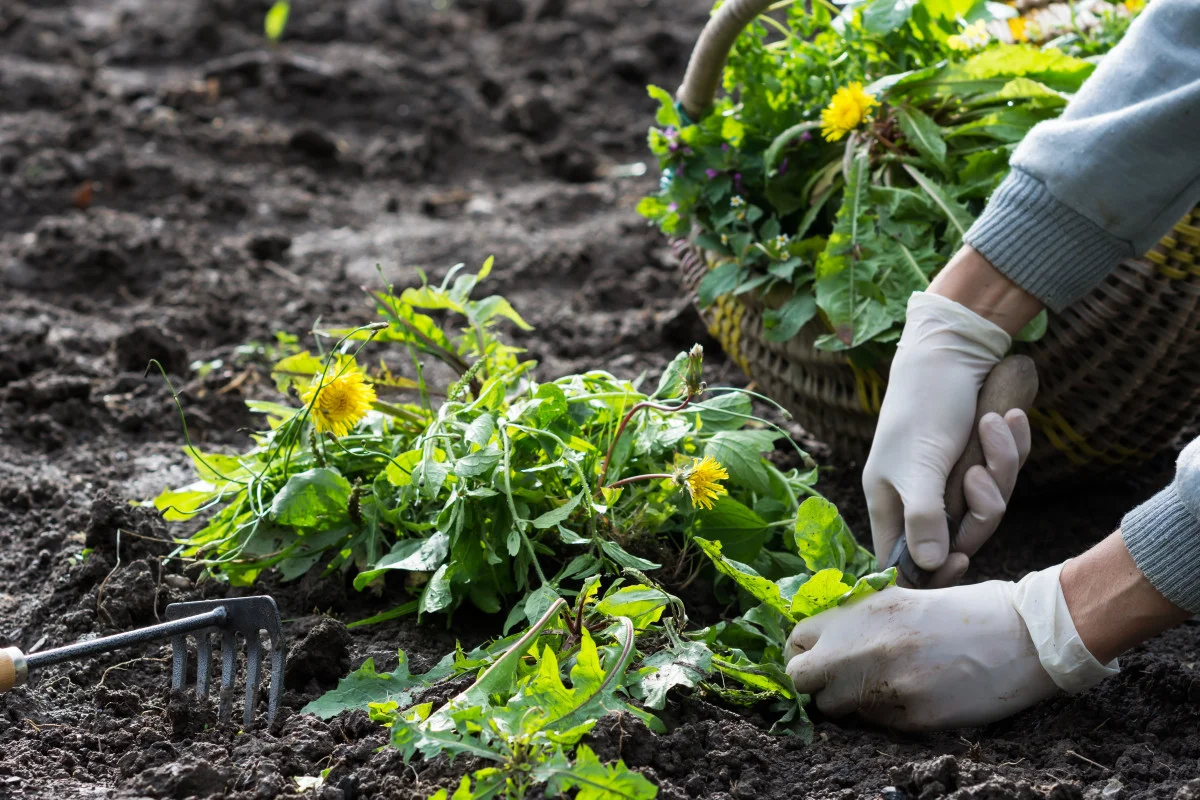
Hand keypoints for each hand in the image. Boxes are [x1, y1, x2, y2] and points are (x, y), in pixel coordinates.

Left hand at [783, 565, 1117, 730]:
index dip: (808, 650)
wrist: (1025, 636)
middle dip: (815, 680)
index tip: (822, 654)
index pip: (796, 639)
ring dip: (850, 701)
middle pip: (801, 678)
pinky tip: (914, 695)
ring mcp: (884, 686)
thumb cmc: (968, 610)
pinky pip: (875, 725)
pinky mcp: (909, 718)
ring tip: (882, 686)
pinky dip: (886, 715)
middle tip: (840, 678)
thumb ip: (860, 620)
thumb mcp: (903, 598)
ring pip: (834, 708)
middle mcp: (862, 648)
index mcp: (860, 612)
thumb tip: (826, 643)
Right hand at [863, 292, 1020, 586]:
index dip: (931, 570)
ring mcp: (952, 479)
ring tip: (994, 425)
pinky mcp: (980, 459)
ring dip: (1000, 466)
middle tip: (980, 475)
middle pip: (959, 535)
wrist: (953, 350)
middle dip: (980, 507)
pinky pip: (1005, 474)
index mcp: (891, 502)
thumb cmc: (924, 406)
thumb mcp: (919, 465)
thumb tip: (930, 566)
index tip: (960, 559)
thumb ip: (924, 517)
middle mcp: (920, 496)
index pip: (903, 559)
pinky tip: (1009, 417)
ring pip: (989, 504)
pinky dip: (1011, 446)